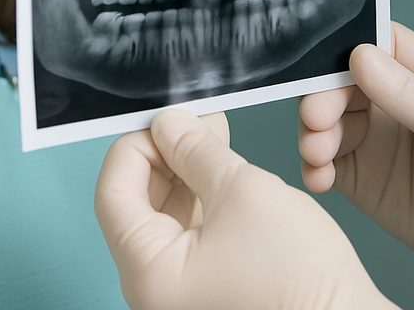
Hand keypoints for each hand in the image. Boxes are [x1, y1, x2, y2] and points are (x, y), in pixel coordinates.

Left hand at [95, 110, 394, 309]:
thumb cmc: (301, 277)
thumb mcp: (242, 191)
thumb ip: (195, 150)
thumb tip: (168, 124)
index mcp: (148, 272)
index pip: (112, 192)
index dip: (136, 146)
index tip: (167, 120)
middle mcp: (153, 289)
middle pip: (133, 205)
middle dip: (163, 155)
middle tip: (195, 122)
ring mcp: (178, 294)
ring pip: (161, 219)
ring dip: (182, 174)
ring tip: (213, 139)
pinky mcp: (204, 290)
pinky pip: (184, 237)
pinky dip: (198, 201)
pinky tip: (222, 174)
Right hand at [298, 23, 413, 290]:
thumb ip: (409, 95)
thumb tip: (359, 55)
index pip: (378, 41)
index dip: (347, 47)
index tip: (327, 68)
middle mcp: (391, 96)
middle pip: (340, 79)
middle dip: (321, 97)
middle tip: (318, 122)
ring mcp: (370, 133)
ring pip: (324, 117)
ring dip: (312, 132)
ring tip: (318, 156)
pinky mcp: (354, 169)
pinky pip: (321, 157)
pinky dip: (312, 165)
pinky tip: (320, 179)